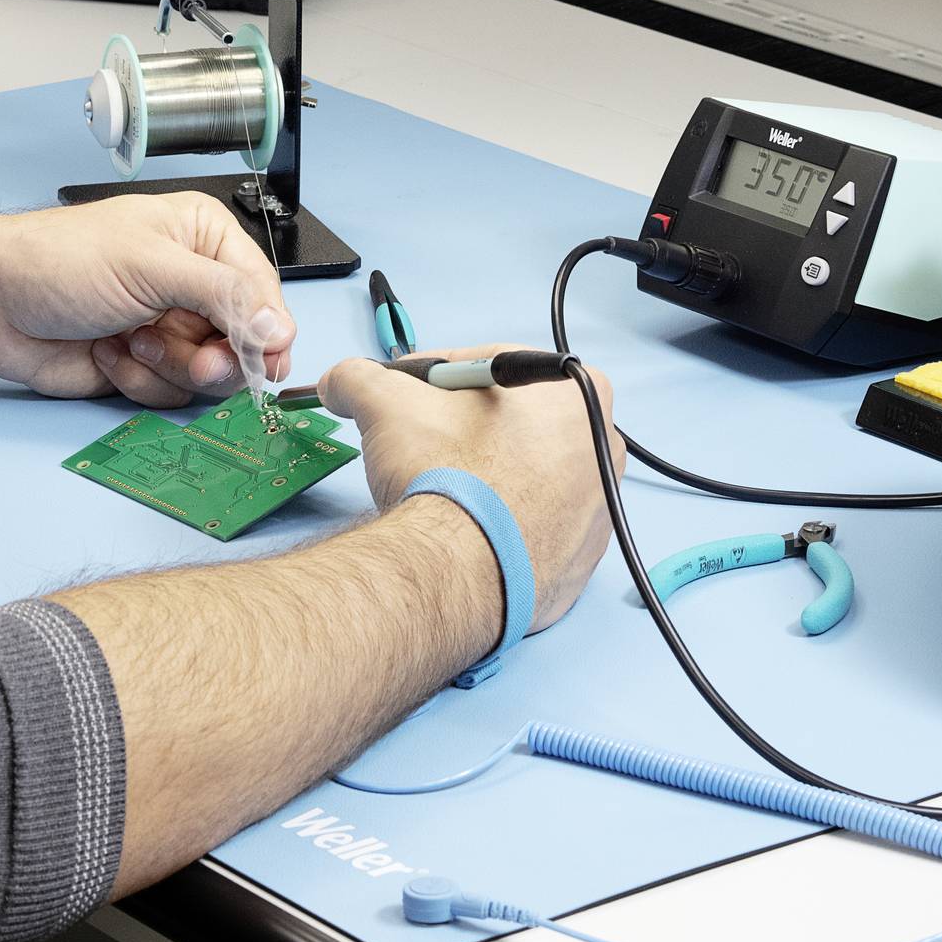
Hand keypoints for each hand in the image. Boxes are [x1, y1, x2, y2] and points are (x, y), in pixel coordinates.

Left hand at [0, 194, 296, 406]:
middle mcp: (190, 283)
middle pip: (242, 342)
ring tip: (130, 339)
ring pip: (207, 375)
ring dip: (167, 366)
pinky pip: (169, 394)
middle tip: (197, 361)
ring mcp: (166, 327)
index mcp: (201, 239)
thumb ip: (222, 295)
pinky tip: (108, 352)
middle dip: (214, 358)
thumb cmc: (58, 260)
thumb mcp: (151, 265)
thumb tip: (275, 324)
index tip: (265, 361)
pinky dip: (138, 381)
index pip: (262, 292)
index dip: (268, 331)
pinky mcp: (142, 365)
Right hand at [322, 348, 618, 631]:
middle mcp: (602, 445)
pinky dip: (499, 523)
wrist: (460, 573)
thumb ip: (359, 378)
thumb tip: (339, 382)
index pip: (487, 369)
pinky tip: (464, 530)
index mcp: (576, 389)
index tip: (404, 398)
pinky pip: (531, 526)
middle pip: (510, 423)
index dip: (432, 380)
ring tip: (438, 490)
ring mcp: (598, 509)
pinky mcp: (582, 561)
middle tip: (417, 444)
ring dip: (481, 476)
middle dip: (460, 429)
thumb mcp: (387, 402)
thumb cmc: (445, 473)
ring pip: (522, 475)